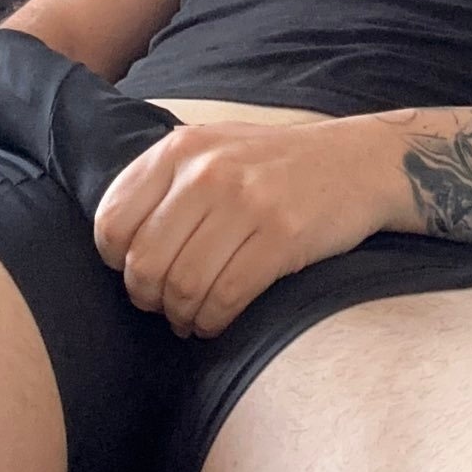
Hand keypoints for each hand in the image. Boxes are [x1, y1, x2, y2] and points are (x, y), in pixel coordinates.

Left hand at [92, 113, 400, 338]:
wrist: (359, 163)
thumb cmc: (276, 165)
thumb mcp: (214, 149)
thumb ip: (164, 182)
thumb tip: (115, 245)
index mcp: (181, 149)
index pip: (113, 220)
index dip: (116, 260)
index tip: (134, 271)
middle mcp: (208, 171)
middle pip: (145, 261)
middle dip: (147, 297)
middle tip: (161, 306)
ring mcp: (247, 202)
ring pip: (183, 286)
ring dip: (181, 316)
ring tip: (190, 318)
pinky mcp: (282, 237)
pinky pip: (225, 298)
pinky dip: (212, 322)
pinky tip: (215, 321)